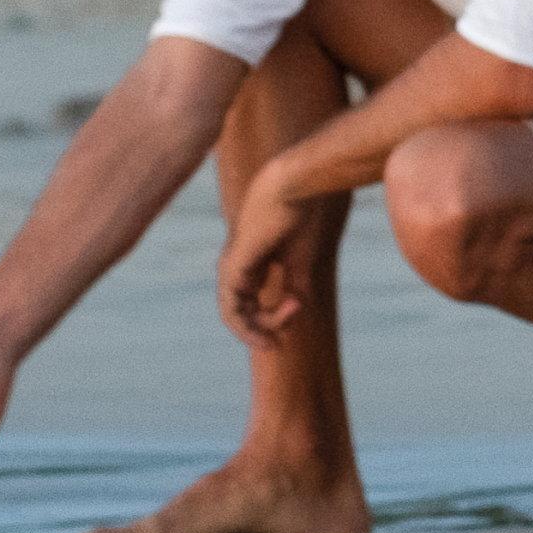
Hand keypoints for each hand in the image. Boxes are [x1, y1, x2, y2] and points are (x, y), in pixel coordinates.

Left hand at [215, 158, 334, 342]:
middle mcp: (235, 268)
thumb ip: (297, 286)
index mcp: (250, 264)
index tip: (288, 334)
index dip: (266, 323)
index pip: (248, 304)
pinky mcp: (234, 266)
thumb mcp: (300, 260)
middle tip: (279, 345)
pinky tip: (279, 316)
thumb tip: (298, 311)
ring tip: (288, 323)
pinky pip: (232, 306)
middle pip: (239, 313)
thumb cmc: (297, 216)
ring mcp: (231, 267)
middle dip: (259, 332)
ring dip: (260, 326)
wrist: (292, 188)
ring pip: (233, 313)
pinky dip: (250, 320)